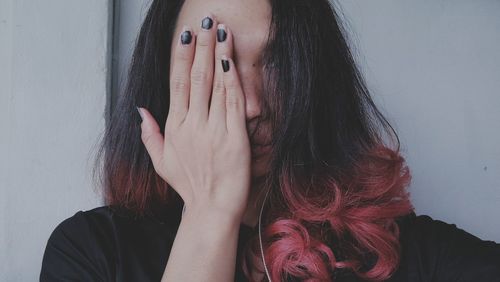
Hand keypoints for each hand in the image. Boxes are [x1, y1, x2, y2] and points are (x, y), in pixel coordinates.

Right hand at [138, 17, 250, 219]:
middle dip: (201, 46)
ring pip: (215, 85)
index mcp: (175, 127)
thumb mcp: (161, 162)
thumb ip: (150, 134)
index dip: (181, 56)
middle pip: (196, 77)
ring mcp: (214, 130)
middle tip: (205, 21)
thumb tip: (140, 111)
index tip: (186, 35)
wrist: (212, 209)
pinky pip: (233, 103)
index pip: (177, 83)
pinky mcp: (235, 137)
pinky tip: (231, 61)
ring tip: (221, 31)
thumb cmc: (189, 186)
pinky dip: (232, 80)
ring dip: (218, 54)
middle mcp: (193, 125)